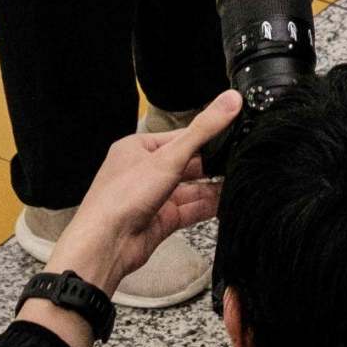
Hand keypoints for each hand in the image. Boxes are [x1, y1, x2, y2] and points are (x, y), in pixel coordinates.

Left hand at [43, 90, 241, 293]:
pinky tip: (226, 202)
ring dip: (213, 187)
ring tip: (240, 180)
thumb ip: (203, 130)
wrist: (105, 245)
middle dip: (213, 164)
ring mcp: (153, 197)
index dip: (206, 135)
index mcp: (138, 148)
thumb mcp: (169, 156)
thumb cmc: (121, 197)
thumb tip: (230, 100)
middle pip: (187, 163)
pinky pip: (190, 210)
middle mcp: (145, 172)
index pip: (180, 136)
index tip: (234, 130)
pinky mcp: (161, 220)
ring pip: (191, 188)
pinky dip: (208, 206)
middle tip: (241, 158)